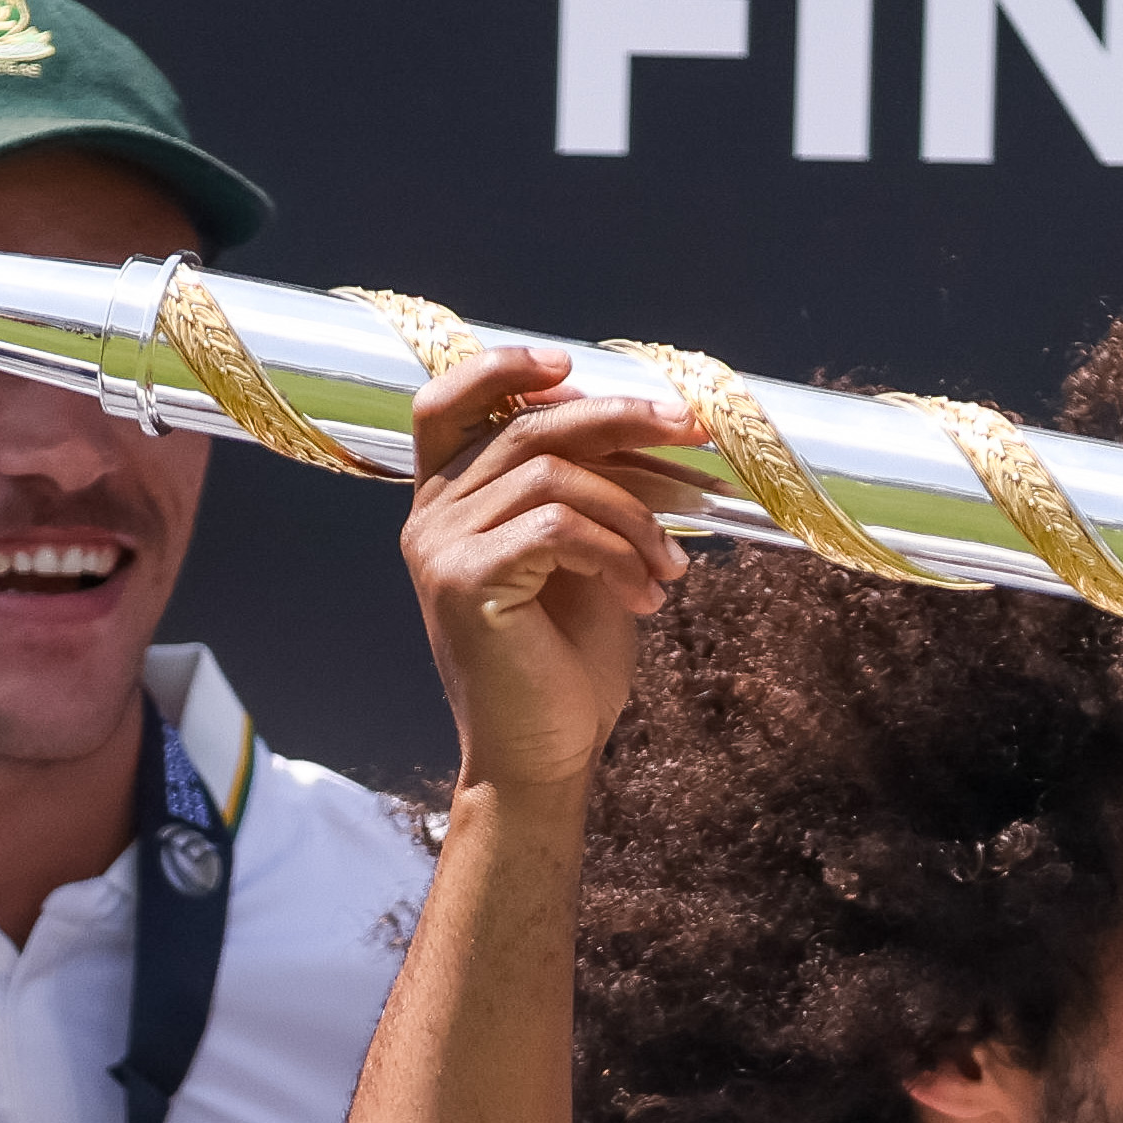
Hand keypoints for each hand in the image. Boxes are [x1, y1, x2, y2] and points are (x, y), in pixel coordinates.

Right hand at [401, 345, 692, 799]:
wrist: (545, 757)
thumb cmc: (566, 665)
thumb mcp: (582, 557)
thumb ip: (585, 488)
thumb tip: (640, 419)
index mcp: (449, 501)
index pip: (450, 400)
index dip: (505, 367)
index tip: (572, 365)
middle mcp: (430, 515)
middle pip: (528, 425)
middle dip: (621, 420)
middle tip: (692, 431)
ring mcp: (439, 546)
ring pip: (554, 475)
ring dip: (635, 514)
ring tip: (670, 569)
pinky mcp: (463, 581)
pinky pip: (558, 528)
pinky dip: (618, 552)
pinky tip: (645, 597)